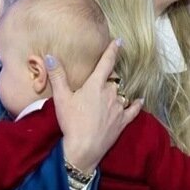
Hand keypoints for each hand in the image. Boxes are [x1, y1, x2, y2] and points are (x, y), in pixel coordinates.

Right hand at [46, 39, 142, 173]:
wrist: (83, 148)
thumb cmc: (71, 122)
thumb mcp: (61, 98)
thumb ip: (57, 76)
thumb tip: (50, 56)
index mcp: (96, 85)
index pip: (106, 62)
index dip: (112, 50)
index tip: (119, 41)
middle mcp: (111, 93)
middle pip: (113, 79)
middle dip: (108, 78)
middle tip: (99, 83)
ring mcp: (119, 107)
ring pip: (121, 93)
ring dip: (117, 92)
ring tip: (110, 95)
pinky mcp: (123, 121)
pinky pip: (134, 109)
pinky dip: (136, 104)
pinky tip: (139, 101)